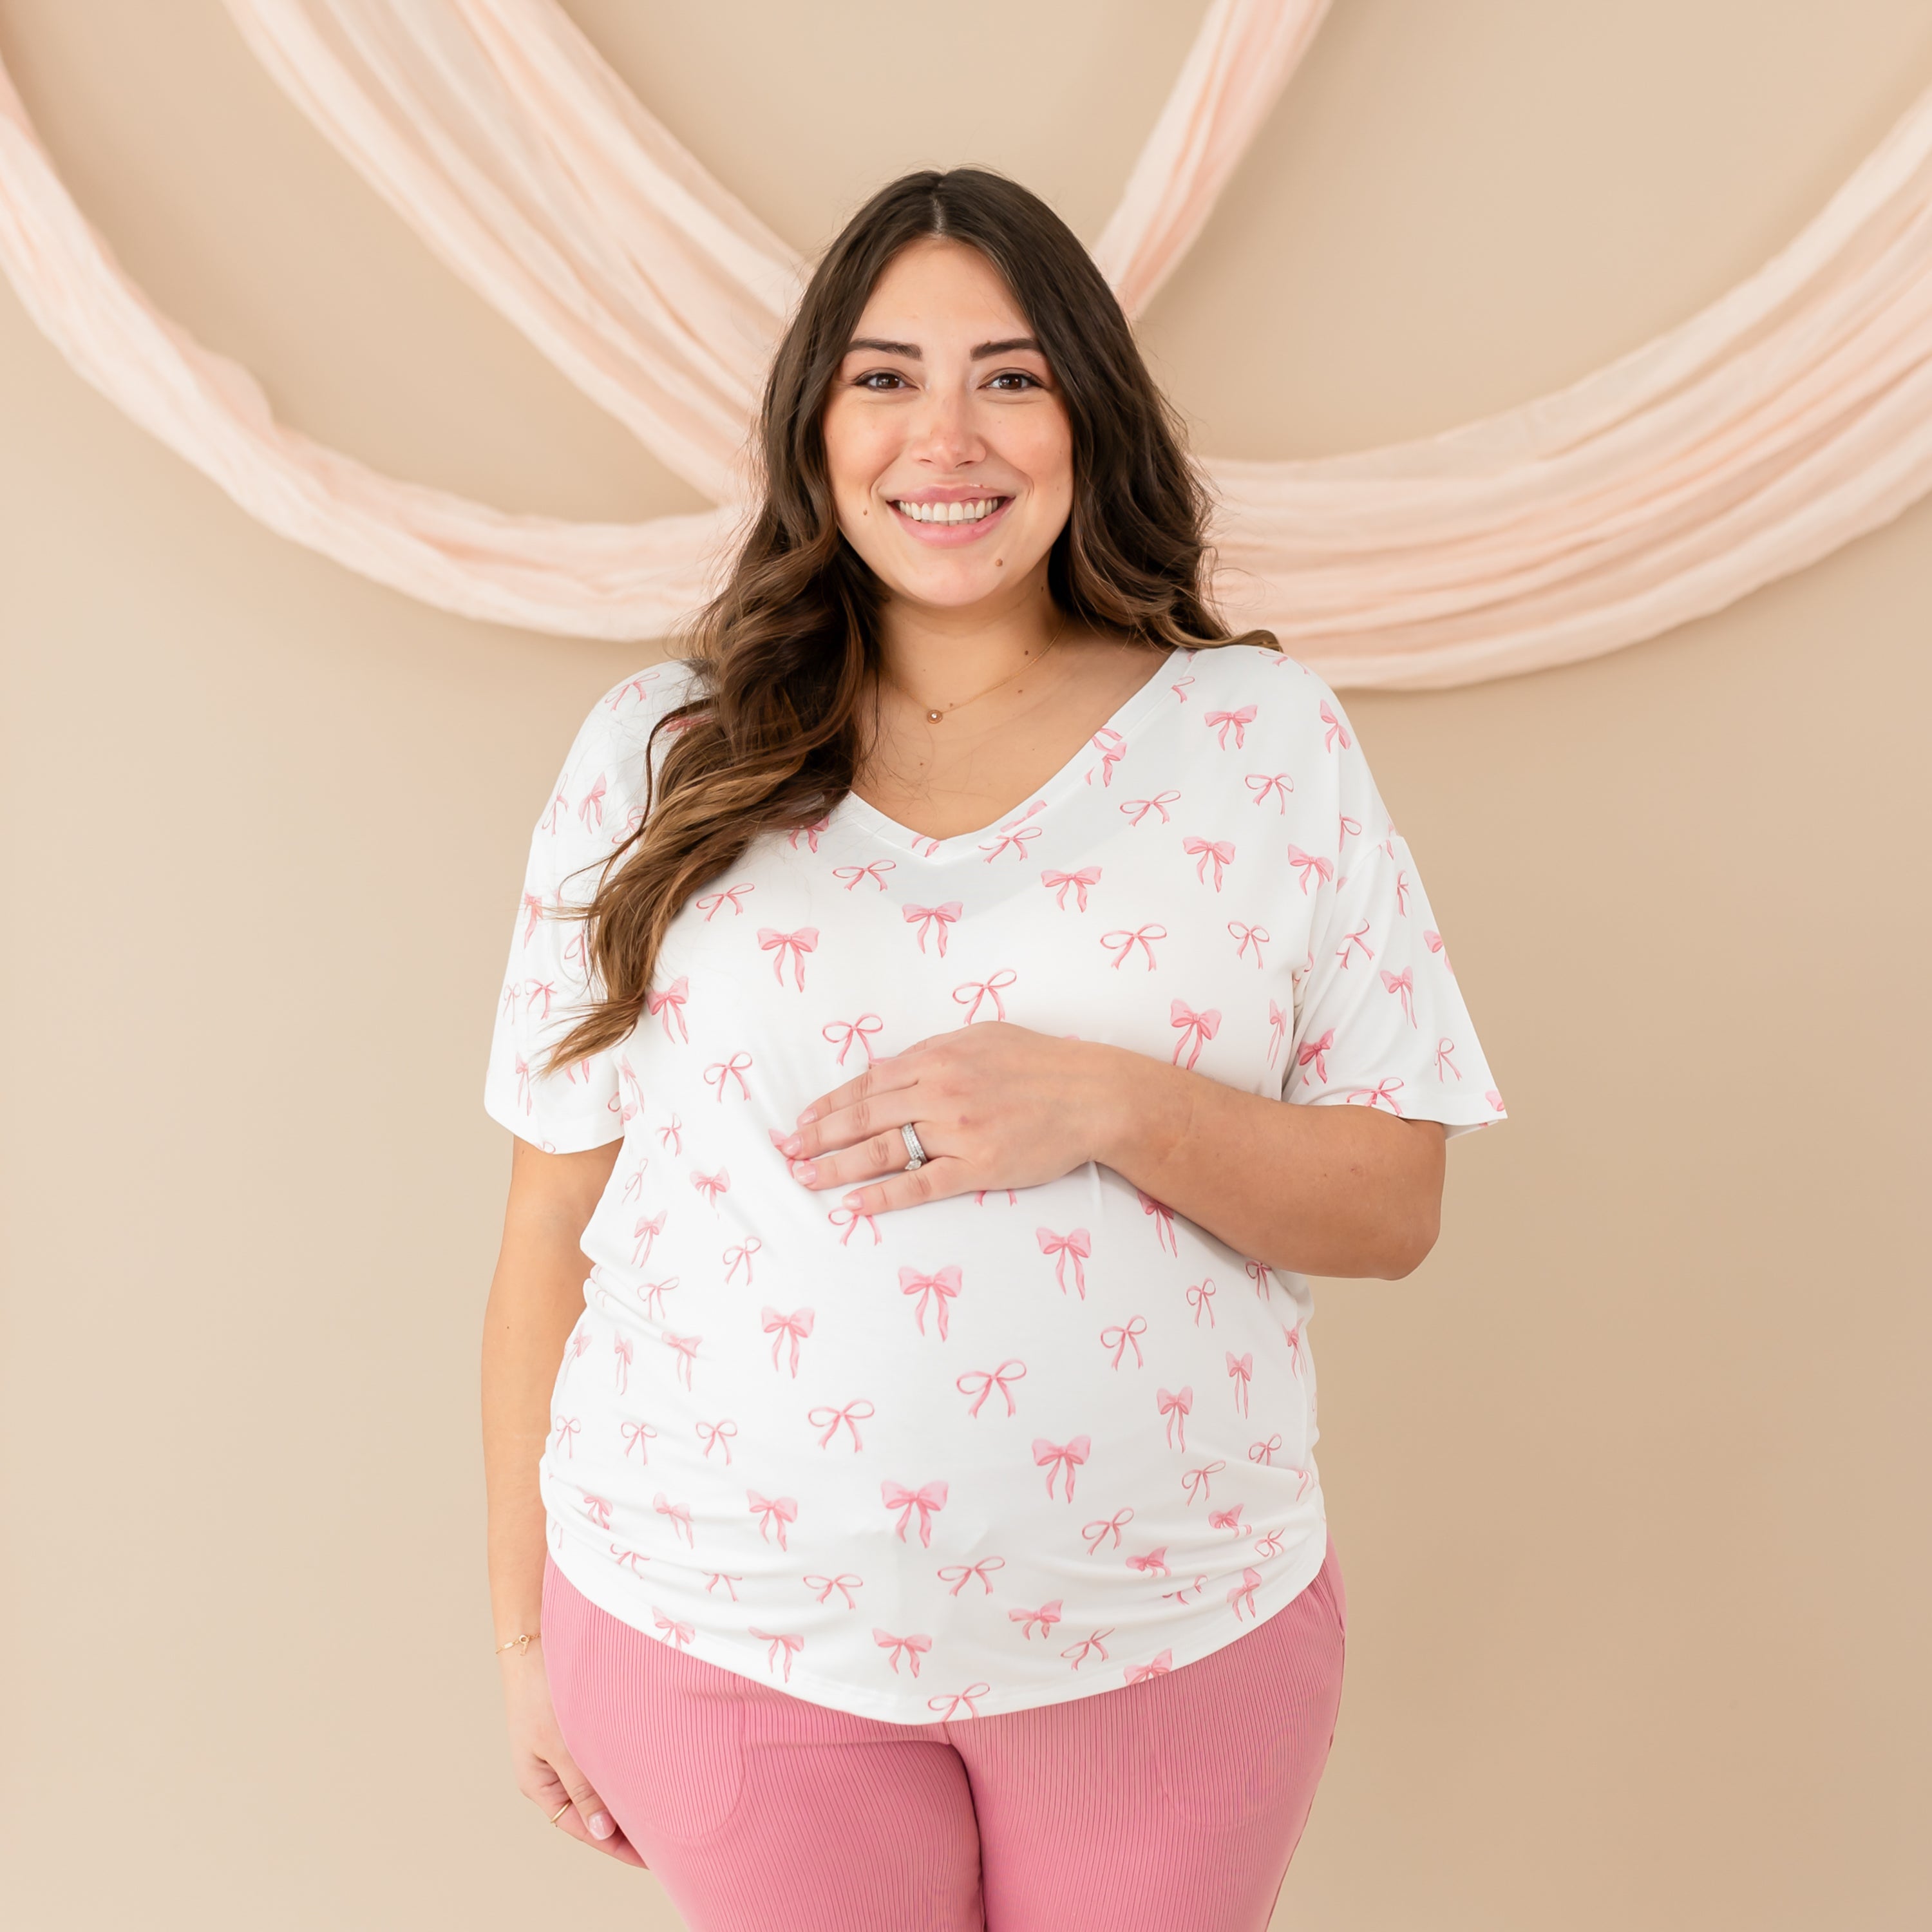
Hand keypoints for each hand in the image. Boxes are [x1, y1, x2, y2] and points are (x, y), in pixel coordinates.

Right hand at [500, 1644, 646, 1865]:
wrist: (534, 1640)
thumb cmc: (541, 1691)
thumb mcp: (560, 1745)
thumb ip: (582, 1787)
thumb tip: (603, 1831)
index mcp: (539, 1785)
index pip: (582, 1827)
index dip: (614, 1844)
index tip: (649, 1858)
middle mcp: (550, 1772)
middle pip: (592, 1811)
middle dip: (624, 1826)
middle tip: (664, 1839)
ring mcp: (563, 1750)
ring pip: (599, 1785)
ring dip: (625, 1796)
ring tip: (661, 1809)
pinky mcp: (576, 1728)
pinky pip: (602, 1759)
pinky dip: (621, 1769)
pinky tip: (646, 1770)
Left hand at [779, 1022, 1132, 1213]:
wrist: (1093, 1094)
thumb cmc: (1040, 1062)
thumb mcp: (981, 1037)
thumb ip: (933, 1052)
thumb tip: (888, 1068)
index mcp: (937, 1058)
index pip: (869, 1084)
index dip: (830, 1103)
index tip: (802, 1119)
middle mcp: (939, 1092)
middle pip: (864, 1116)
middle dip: (818, 1136)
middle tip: (786, 1152)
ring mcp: (957, 1131)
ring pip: (882, 1150)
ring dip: (837, 1166)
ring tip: (805, 1178)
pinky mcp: (977, 1167)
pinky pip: (920, 1185)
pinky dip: (883, 1195)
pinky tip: (854, 1206)